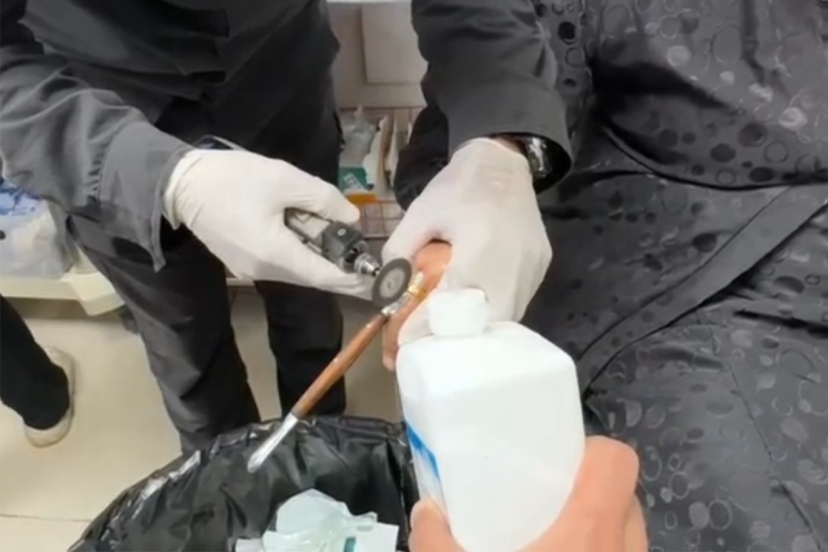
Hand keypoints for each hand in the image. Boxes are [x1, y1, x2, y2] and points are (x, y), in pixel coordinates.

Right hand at [164, 149, 370, 296]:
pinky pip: (281, 261)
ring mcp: (251, 270)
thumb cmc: (232, 179)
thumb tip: (351, 218)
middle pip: (313, 274)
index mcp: (276, 254)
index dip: (355, 280)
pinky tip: (301, 226)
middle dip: (337, 260)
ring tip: (327, 225)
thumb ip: (323, 200)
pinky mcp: (243, 262)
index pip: (326, 276)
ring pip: (297, 267)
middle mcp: (265, 271)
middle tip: (358, 242)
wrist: (178, 183)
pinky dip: (298, 248)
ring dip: (317, 251)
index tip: (381, 284)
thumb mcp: (285, 179)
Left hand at [382, 138, 550, 346]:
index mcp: (479, 246)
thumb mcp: (419, 214)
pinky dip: (492, 315)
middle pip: (485, 323)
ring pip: (505, 320)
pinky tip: (472, 314)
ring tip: (444, 337)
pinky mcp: (541, 268)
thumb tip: (387, 291)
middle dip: (453, 339)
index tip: (403, 343)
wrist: (502, 162)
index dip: (427, 327)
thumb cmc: (459, 187)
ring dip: (475, 331)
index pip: (453, 303)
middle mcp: (512, 264)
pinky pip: (517, 304)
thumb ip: (399, 252)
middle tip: (424, 347)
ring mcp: (531, 269)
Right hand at [409, 437, 646, 551]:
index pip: (618, 462)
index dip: (592, 452)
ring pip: (630, 540)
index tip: (554, 461)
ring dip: (601, 532)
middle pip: (627, 499)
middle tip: (548, 503)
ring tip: (556, 543)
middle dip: (593, 493)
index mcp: (590, 532)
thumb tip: (427, 511)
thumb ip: (437, 543)